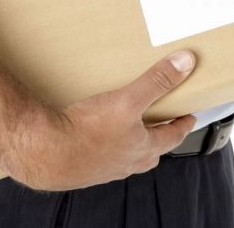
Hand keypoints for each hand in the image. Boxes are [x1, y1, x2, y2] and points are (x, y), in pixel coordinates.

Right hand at [3, 50, 196, 190]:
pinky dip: (104, 146)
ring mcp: (104, 168)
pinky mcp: (83, 168)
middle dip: (158, 137)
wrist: (45, 153)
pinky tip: (93, 135)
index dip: (182, 125)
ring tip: (125, 126)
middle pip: (151, 152)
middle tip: (160, 123)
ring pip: (126, 156)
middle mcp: (126, 162)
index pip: (172, 137)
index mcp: (142, 148)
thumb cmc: (86, 133)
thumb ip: (157, 81)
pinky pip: (101, 156)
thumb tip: (184, 64)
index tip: (188, 117)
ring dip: (130, 143)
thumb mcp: (127, 100)